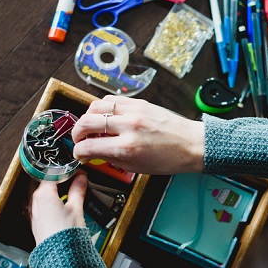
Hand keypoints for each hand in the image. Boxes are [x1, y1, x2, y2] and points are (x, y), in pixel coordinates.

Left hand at [28, 174, 87, 244]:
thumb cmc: (65, 234)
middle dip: (55, 177)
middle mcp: (34, 201)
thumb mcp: (76, 208)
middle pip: (42, 180)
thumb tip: (80, 180)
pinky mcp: (34, 221)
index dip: (66, 171)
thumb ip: (77, 190)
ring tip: (64, 189)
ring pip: (37, 192)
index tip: (76, 173)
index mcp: (43, 194)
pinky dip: (46, 200)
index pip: (53, 173)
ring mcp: (32, 212)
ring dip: (49, 188)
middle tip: (69, 178)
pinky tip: (56, 203)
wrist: (60, 256)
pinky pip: (37, 204)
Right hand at [71, 96, 204, 174]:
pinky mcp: (139, 102)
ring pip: (96, 106)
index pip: (88, 147)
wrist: (191, 144)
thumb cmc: (168, 159)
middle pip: (87, 122)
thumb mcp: (136, 168)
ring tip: (90, 126)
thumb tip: (93, 153)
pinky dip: (102, 108)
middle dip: (77, 133)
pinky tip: (105, 116)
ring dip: (87, 117)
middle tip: (79, 139)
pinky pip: (111, 100)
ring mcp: (134, 111)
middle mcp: (128, 126)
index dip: (78, 152)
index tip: (79, 154)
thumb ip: (111, 159)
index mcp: (127, 148)